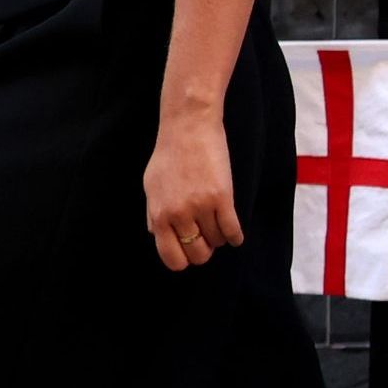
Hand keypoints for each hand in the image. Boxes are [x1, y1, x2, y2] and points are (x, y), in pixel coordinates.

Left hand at [143, 105, 244, 271]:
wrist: (189, 127)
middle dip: (204, 251)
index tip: (190, 252)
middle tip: (207, 240)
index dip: (183, 260)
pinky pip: (232, 230)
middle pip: (197, 254)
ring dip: (218, 238)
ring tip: (218, 225)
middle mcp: (178, 215)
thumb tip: (156, 234)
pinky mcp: (222, 198)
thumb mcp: (151, 186)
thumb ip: (153, 213)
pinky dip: (235, 236)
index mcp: (159, 215)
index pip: (171, 257)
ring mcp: (201, 207)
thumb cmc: (169, 155)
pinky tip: (235, 235)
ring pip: (216, 241)